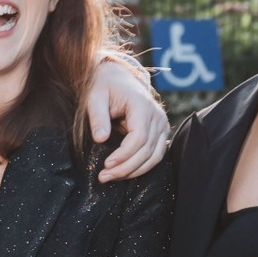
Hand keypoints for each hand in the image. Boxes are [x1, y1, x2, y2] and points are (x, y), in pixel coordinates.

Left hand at [86, 53, 169, 178]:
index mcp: (143, 105)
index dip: (124, 155)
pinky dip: (142, 167)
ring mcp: (162, 125)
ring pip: (154, 156)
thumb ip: (98, 117)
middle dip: (125, 168)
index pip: (139, 137)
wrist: (119, 78)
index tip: (106, 165)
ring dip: (134, 171)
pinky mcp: (161, 132)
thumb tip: (100, 139)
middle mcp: (157, 116)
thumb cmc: (105, 87)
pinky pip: (156, 155)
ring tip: (112, 177)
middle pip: (147, 150)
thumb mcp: (95, 97)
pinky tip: (125, 172)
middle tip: (104, 177)